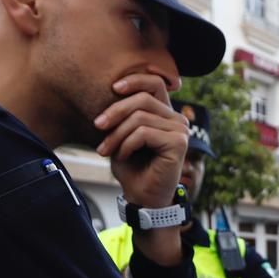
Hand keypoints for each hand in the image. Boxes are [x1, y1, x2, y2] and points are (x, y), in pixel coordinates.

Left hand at [95, 73, 187, 209]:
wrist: (141, 197)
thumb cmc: (132, 167)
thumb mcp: (123, 134)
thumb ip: (125, 113)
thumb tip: (113, 87)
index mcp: (166, 114)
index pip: (155, 83)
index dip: (135, 80)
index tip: (113, 87)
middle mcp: (177, 119)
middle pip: (143, 99)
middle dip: (115, 111)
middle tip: (97, 126)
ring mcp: (180, 131)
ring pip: (140, 117)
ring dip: (117, 134)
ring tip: (106, 149)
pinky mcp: (179, 143)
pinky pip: (144, 133)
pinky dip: (126, 144)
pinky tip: (122, 155)